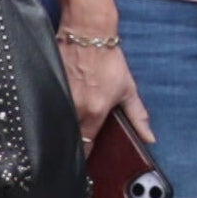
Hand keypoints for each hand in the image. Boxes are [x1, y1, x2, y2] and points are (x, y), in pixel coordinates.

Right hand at [57, 18, 149, 156]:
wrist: (87, 33)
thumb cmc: (109, 60)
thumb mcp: (128, 89)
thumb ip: (138, 117)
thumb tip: (150, 139)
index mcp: (94, 111)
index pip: (86, 145)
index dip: (85, 157)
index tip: (84, 164)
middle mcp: (74, 107)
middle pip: (68, 137)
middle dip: (69, 147)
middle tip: (70, 154)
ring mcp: (58, 96)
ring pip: (54, 125)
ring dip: (57, 132)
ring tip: (59, 139)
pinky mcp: (46, 86)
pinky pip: (46, 108)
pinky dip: (48, 115)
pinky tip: (50, 119)